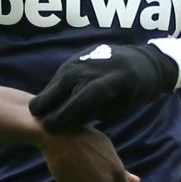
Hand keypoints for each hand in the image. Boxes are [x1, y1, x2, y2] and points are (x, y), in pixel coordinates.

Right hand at [30, 43, 179, 133]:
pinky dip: (54, 84)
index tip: (52, 127)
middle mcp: (98, 66)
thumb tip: (72, 120)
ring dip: (48, 93)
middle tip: (36, 118)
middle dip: (50, 101)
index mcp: (115, 80)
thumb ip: (98, 112)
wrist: (144, 62)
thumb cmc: (136, 91)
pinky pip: (63, 71)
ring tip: (37, 110)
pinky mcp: (80, 55)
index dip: (67, 112)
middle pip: (68, 83)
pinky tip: (47, 97)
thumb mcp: (124, 106)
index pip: (86, 96)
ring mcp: (88, 57)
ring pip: (62, 76)